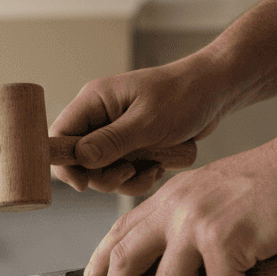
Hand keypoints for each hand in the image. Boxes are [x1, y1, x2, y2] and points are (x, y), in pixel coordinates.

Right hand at [49, 56, 229, 195]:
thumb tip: (80, 159)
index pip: (59, 137)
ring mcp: (114, 135)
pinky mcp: (130, 148)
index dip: (64, 165)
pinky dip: (140, 178)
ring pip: (102, 173)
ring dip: (126, 180)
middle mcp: (99, 119)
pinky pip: (123, 175)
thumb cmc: (185, 95)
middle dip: (104, 176)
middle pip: (80, 163)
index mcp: (93, 102)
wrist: (217, 91)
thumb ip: (112, 141)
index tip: (83, 184)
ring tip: (153, 168)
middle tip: (129, 172)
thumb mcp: (148, 121)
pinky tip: (159, 166)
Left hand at [83, 138, 276, 275]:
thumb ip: (186, 221)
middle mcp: (176, 208)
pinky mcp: (224, 241)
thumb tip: (171, 264)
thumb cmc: (276, 182)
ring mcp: (197, 224)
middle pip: (125, 262)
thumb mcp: (212, 193)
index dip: (102, 260)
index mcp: (171, 197)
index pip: (122, 231)